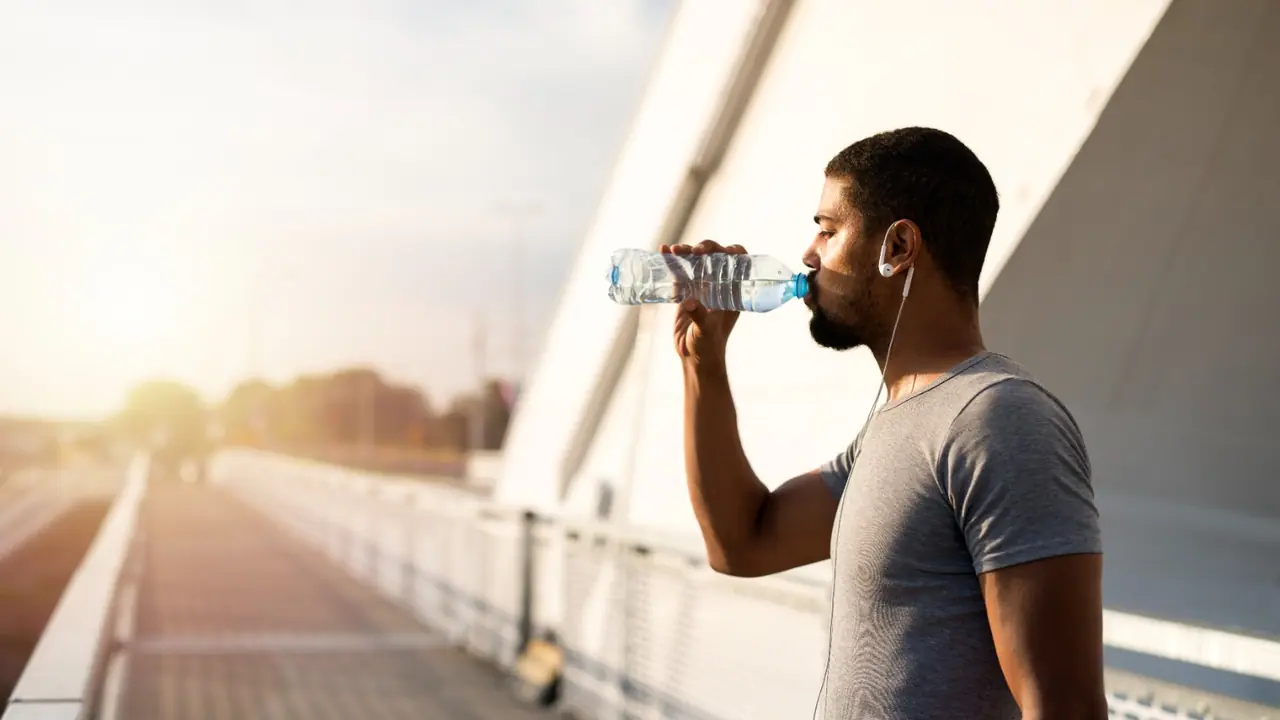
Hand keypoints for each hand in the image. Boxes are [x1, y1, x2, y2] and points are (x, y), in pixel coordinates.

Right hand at [662, 240, 745, 369]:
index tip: (723, 252)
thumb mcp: (706, 331)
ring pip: (697, 261)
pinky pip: (680, 272)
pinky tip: (663, 250)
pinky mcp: (685, 292)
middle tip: (696, 251)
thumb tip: (689, 303)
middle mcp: (719, 286)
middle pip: (716, 257)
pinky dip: (672, 261)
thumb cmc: (708, 346)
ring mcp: (702, 287)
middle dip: (707, 248)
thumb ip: (700, 316)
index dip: (735, 253)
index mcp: (733, 292)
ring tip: (676, 249)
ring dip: (687, 251)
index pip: (740, 264)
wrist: (694, 358)